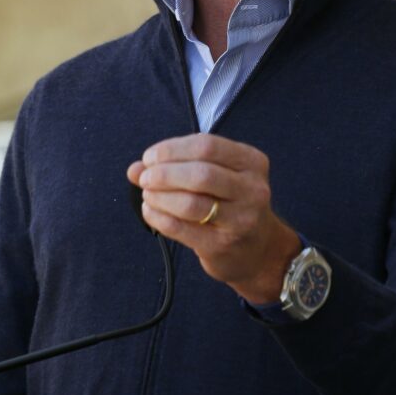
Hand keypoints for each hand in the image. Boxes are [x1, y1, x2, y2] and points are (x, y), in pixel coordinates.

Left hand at [127, 133, 300, 303]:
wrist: (259, 249)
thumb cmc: (232, 203)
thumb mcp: (218, 175)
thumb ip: (179, 165)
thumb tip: (136, 168)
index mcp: (251, 161)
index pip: (207, 145)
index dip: (172, 149)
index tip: (150, 157)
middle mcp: (252, 188)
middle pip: (200, 173)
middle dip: (164, 173)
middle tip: (145, 178)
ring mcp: (240, 219)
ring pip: (190, 203)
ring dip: (159, 197)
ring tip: (148, 195)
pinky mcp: (222, 245)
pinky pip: (181, 228)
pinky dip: (158, 217)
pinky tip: (150, 212)